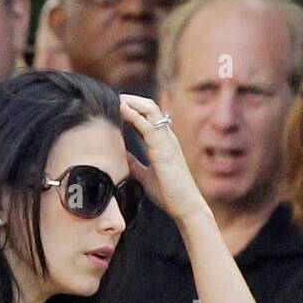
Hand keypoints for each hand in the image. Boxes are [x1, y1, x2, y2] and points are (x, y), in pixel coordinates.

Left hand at [118, 94, 207, 223]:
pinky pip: (149, 126)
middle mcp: (167, 138)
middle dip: (135, 101)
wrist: (184, 205)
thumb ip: (134, 163)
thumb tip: (121, 155)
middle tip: (118, 97)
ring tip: (119, 98)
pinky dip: (135, 115)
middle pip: (152, 109)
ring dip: (134, 103)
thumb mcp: (144, 175)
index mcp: (163, 143)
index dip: (136, 110)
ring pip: (152, 112)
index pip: (150, 118)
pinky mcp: (164, 150)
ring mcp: (167, 142)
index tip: (120, 106)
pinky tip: (123, 109)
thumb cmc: (168, 192)